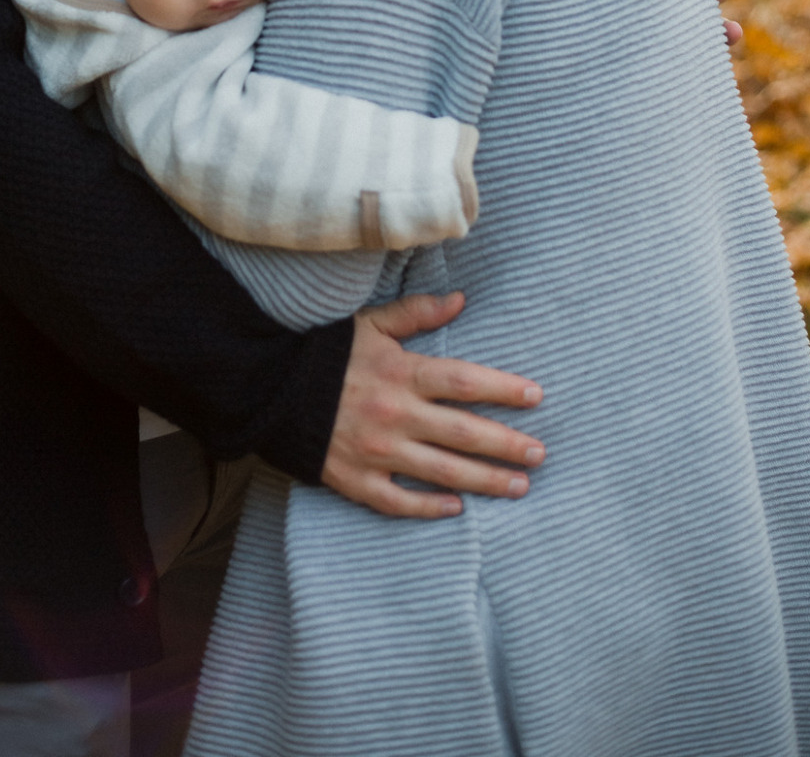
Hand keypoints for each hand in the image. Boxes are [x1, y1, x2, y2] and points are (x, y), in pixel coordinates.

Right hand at [321, 292, 543, 518]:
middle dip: (507, 445)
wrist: (269, 386)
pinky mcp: (355, 479)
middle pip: (464, 433)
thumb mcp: (370, 323)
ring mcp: (376, 451)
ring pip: (443, 472)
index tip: (536, 396)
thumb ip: (416, 313)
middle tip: (540, 454)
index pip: (465, 382)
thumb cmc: (325, 351)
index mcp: (400, 372)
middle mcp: (394, 414)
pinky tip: (456, 509)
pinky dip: (430, 508)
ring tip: (519, 487)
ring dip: (486, 481)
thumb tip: (460, 300)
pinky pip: (399, 502)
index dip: (504, 389)